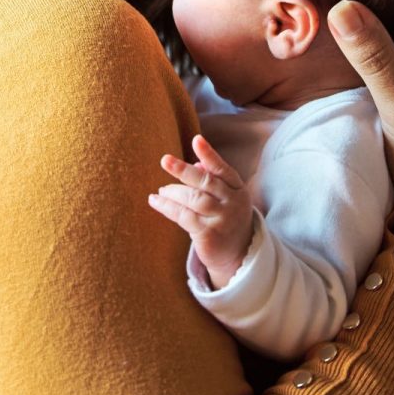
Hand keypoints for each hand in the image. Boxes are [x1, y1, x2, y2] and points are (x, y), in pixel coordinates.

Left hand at [148, 134, 251, 286]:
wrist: (237, 254)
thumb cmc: (225, 218)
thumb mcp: (225, 198)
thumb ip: (213, 180)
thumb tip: (195, 163)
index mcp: (237, 190)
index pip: (223, 169)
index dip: (209, 154)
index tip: (196, 140)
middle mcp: (233, 203)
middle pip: (206, 182)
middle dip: (184, 170)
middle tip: (165, 160)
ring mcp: (222, 220)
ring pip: (193, 199)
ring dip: (173, 192)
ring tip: (161, 190)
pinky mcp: (209, 235)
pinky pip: (183, 216)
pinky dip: (167, 206)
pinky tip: (156, 201)